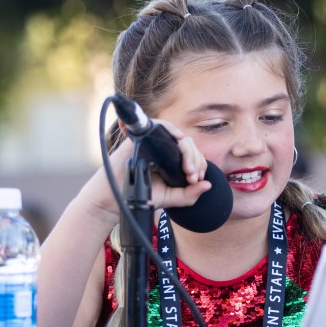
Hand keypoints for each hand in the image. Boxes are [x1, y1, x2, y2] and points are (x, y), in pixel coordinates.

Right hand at [84, 120, 210, 220]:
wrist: (117, 201)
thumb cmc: (142, 197)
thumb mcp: (170, 198)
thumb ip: (189, 195)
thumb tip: (208, 184)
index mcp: (172, 161)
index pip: (192, 155)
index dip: (199, 165)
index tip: (196, 180)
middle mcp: (164, 150)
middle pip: (187, 145)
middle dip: (195, 160)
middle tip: (191, 177)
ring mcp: (153, 143)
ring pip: (177, 136)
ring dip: (187, 150)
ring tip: (187, 169)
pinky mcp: (142, 138)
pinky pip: (159, 125)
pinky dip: (170, 129)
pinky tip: (178, 139)